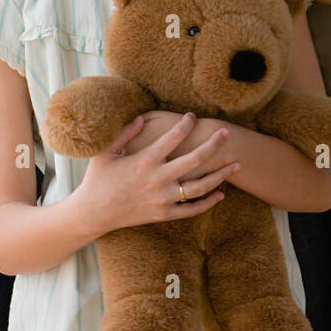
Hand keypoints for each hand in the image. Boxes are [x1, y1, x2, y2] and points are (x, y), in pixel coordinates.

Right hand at [75, 112, 238, 233]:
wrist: (93, 213)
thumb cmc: (98, 179)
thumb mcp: (106, 152)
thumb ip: (125, 133)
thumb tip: (144, 118)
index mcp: (144, 161)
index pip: (173, 138)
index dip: (186, 124)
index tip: (193, 116)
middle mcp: (157, 179)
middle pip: (195, 160)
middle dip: (214, 145)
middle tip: (227, 133)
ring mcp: (162, 199)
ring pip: (199, 187)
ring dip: (220, 175)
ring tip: (236, 166)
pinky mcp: (163, 214)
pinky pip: (191, 210)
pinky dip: (208, 203)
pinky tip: (221, 193)